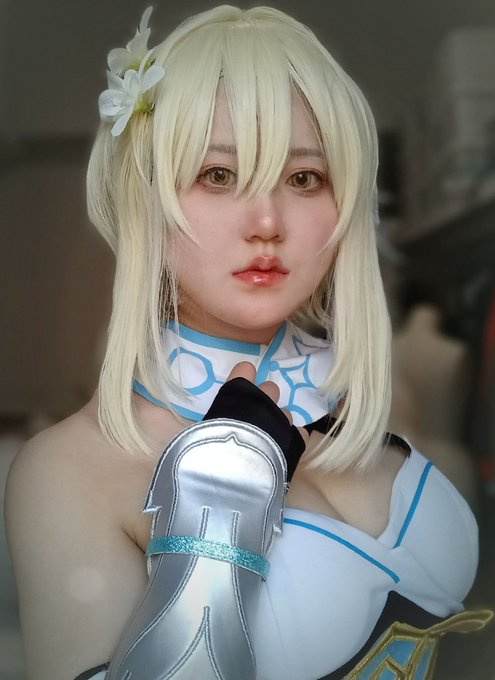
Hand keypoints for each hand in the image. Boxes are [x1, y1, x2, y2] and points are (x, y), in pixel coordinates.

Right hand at [203, 362, 306, 480]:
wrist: (236, 472)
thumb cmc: (212, 445)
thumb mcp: (199, 432)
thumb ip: (205, 424)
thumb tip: (181, 425)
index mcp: (239, 392)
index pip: (245, 369)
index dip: (244, 379)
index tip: (240, 391)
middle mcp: (263, 400)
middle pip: (271, 389)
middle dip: (265, 401)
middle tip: (254, 420)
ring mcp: (282, 419)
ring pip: (286, 413)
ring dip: (278, 423)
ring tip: (267, 442)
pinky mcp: (296, 439)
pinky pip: (298, 434)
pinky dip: (292, 441)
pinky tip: (282, 452)